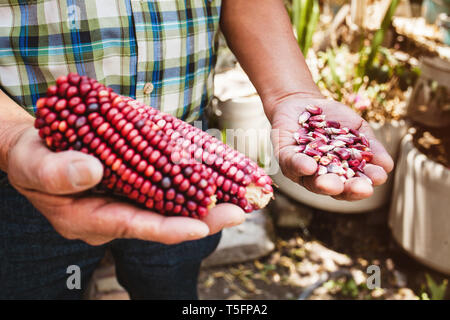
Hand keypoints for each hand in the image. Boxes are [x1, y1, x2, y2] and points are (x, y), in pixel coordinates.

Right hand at [6, 127, 244, 245]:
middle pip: (163, 221)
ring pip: (170, 206)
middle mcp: (115, 216)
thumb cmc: (32, 160)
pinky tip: (213, 176)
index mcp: (90, 219)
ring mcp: (126, 201)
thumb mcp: (35, 166)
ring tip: (237, 195)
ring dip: (203, 202)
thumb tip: (92, 170)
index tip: (200, 227)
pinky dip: (188, 183)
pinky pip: (165, 188)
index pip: (136, 227)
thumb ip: (57, 173)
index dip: (169, 229)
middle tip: (238, 211)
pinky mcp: (133, 184)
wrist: (36, 151)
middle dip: (202, 218)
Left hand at [268, 94, 393, 200]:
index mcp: (340, 174)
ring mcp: (302, 169)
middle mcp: (320, 176)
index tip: (379, 178)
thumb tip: (387, 165)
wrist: (303, 102)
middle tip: (361, 189)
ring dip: (323, 184)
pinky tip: (309, 166)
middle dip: (347, 189)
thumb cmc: (334, 120)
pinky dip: (300, 165)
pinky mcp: (285, 157)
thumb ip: (370, 146)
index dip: (365, 184)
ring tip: (333, 184)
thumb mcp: (357, 130)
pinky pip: (292, 163)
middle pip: (334, 188)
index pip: (353, 185)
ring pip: (311, 181)